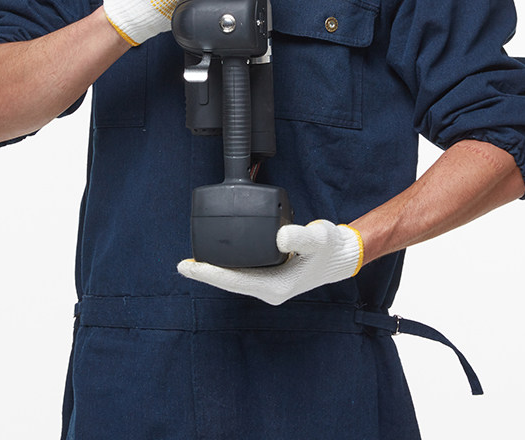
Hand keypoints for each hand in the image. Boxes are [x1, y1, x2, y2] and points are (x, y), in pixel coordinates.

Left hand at [177, 221, 363, 305]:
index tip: (191, 267)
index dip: (210, 274)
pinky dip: (228, 266)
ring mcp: (270, 283)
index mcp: (276, 286)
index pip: (235, 281)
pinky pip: (243, 272)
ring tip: (193, 263)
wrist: (341, 254)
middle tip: (183, 265)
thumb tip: (280, 237)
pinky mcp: (271, 274)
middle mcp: (270, 288)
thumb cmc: (330, 247)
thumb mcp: (319, 238)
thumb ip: (301, 236)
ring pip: (235, 278)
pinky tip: (218, 258)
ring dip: (215, 271)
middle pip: (230, 282)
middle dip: (207, 274)